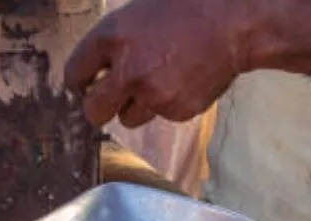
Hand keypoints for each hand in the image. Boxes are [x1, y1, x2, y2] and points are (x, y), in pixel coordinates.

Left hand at [63, 0, 250, 127]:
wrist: (235, 24)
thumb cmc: (188, 8)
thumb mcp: (138, 12)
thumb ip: (114, 41)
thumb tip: (97, 71)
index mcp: (112, 37)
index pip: (74, 74)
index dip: (79, 82)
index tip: (85, 85)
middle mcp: (127, 70)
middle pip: (93, 111)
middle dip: (98, 108)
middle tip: (108, 100)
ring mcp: (153, 95)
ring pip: (128, 119)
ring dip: (135, 107)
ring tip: (158, 81)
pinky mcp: (176, 111)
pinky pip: (160, 116)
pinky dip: (168, 104)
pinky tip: (183, 80)